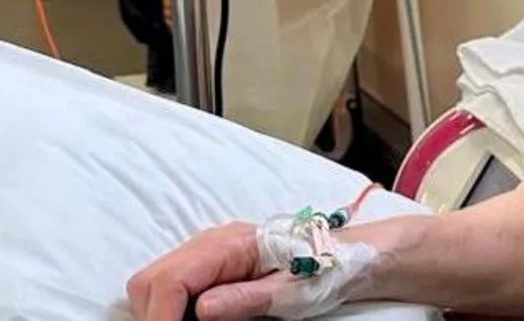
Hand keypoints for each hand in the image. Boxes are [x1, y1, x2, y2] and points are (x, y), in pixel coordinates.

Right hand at [127, 218, 379, 320]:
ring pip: (155, 286)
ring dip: (164, 314)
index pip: (170, 279)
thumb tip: (200, 310)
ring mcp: (205, 254)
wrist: (339, 257)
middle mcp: (209, 244)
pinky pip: (174, 288)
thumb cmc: (320, 270)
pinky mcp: (208, 267)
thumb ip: (245, 298)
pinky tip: (199, 319)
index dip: (159, 317)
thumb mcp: (290, 291)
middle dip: (156, 316)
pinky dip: (176, 310)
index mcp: (230, 245)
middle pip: (150, 282)